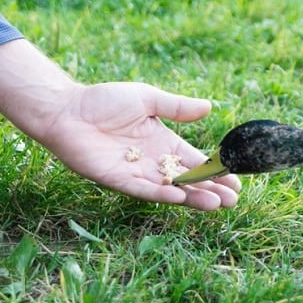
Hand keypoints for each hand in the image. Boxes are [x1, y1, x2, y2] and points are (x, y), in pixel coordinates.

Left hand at [39, 82, 240, 210]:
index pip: (196, 161)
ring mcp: (137, 173)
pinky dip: (163, 194)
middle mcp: (154, 162)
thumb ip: (177, 107)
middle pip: (189, 180)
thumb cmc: (103, 100)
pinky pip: (144, 190)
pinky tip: (181, 197)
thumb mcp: (147, 98)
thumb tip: (209, 106)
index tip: (236, 180)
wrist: (66, 109)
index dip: (215, 171)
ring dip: (194, 197)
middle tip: (233, 200)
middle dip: (212, 190)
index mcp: (164, 142)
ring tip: (217, 204)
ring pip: (172, 189)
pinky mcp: (118, 180)